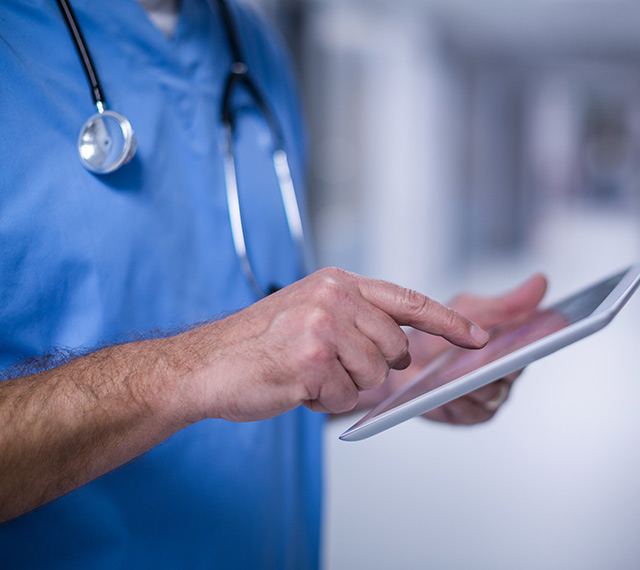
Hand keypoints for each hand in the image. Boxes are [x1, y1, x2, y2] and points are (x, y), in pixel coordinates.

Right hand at [177, 267, 489, 421]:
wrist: (206, 363)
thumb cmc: (257, 343)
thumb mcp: (309, 310)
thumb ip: (356, 318)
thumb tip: (400, 344)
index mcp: (337, 283)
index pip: (407, 300)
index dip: (448, 321)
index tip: (478, 336)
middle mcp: (333, 298)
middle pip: (393, 349)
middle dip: (370, 369)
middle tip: (330, 367)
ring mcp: (322, 326)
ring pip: (372, 377)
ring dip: (342, 387)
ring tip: (305, 374)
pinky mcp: (311, 359)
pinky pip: (343, 397)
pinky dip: (322, 402)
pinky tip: (294, 386)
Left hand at [388, 273, 547, 424]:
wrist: (399, 361)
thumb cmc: (436, 334)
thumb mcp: (467, 309)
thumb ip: (503, 303)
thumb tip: (541, 282)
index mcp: (513, 345)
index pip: (536, 341)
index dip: (544, 335)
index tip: (551, 325)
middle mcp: (506, 374)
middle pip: (513, 369)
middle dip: (501, 358)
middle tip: (489, 347)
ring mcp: (490, 397)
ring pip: (491, 391)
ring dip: (474, 379)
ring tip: (460, 368)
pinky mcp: (470, 415)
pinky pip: (469, 410)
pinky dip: (457, 399)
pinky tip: (446, 390)